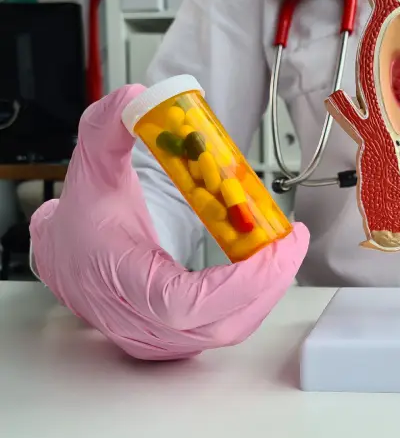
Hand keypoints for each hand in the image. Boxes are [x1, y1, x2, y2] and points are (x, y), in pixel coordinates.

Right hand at [30, 85, 308, 360]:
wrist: (67, 258)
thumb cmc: (82, 219)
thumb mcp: (91, 164)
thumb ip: (109, 126)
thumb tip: (138, 97)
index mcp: (118, 278)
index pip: (183, 303)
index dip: (239, 283)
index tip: (278, 248)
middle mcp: (138, 321)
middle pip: (220, 323)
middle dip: (268, 282)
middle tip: (294, 242)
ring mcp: (158, 338)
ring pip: (229, 329)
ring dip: (267, 291)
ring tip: (287, 250)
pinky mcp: (175, 340)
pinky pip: (226, 327)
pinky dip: (254, 300)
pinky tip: (269, 269)